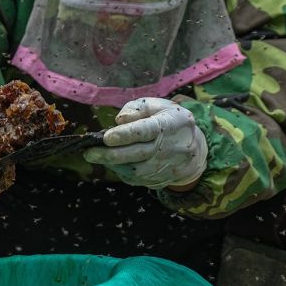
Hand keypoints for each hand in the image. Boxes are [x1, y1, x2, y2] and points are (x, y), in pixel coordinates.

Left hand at [83, 97, 207, 190]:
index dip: (126, 135)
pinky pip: (136, 179)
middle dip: (111, 155)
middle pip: (138, 154)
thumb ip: (137, 108)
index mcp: (169, 125)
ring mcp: (164, 167)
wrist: (195, 151)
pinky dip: (120, 171)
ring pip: (135, 170)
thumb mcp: (160, 106)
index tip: (106, 137)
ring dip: (113, 164)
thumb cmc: (170, 122)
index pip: (146, 131)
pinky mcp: (159, 180)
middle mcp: (168, 148)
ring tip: (95, 155)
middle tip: (89, 153)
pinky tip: (110, 163)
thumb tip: (120, 120)